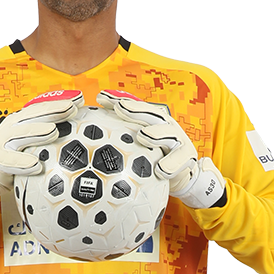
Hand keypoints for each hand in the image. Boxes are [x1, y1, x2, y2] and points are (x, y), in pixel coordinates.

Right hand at [0, 90, 83, 219]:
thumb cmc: (16, 158)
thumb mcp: (33, 145)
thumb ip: (50, 136)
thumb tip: (81, 131)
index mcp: (21, 121)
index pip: (42, 108)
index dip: (59, 102)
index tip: (79, 100)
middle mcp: (10, 128)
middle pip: (32, 116)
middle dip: (52, 111)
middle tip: (70, 109)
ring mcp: (1, 142)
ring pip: (19, 135)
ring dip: (37, 132)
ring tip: (54, 131)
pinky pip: (7, 161)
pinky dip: (21, 163)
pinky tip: (36, 165)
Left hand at [96, 89, 225, 208]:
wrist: (178, 175)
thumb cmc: (150, 160)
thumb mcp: (133, 149)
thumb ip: (116, 142)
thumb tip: (85, 142)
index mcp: (151, 121)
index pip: (133, 106)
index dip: (118, 100)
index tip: (100, 98)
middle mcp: (165, 126)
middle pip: (151, 114)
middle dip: (135, 109)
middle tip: (120, 108)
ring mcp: (178, 140)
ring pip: (168, 134)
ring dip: (156, 134)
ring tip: (143, 136)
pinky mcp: (188, 157)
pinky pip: (181, 159)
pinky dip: (171, 164)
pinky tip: (160, 169)